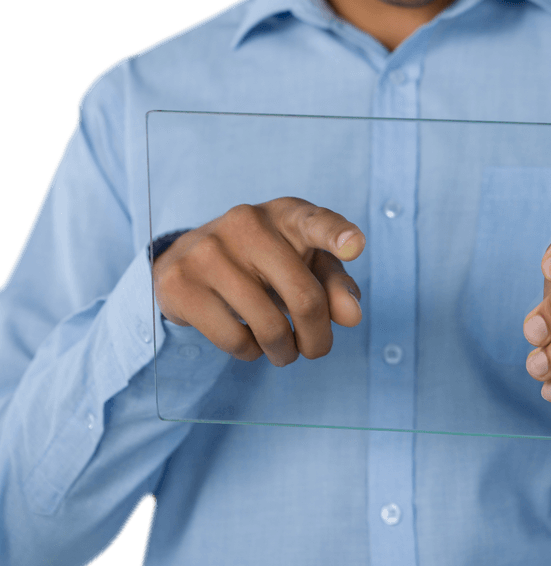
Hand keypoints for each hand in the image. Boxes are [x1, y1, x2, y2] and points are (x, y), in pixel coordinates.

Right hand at [153, 199, 364, 365]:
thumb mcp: (305, 263)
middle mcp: (247, 222)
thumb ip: (334, 285)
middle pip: (304, 297)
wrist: (190, 256)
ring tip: (283, 350)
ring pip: (269, 326)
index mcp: (286, 213)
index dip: (337, 235)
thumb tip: (351, 316)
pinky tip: (249, 341)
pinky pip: (234, 339)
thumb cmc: (265, 261)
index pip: (315, 222)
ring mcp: (209, 250)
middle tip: (316, 350)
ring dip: (285, 352)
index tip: (356, 246)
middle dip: (318, 338)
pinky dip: (250, 352)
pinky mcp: (181, 282)